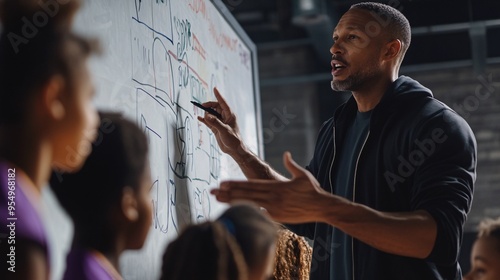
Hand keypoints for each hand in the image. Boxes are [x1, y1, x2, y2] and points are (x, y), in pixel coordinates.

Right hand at [197, 88, 243, 156]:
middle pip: (215, 107)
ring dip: (206, 113)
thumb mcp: (224, 130)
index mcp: (229, 115)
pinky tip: (199, 118)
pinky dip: (204, 119)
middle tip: (202, 106)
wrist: (234, 149)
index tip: (215, 88)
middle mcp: (224, 117)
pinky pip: (209, 121)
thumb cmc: (233, 139)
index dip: (218, 95)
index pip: (223, 102)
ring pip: (211, 114)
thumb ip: (215, 123)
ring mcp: (220, 122)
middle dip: (209, 106)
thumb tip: (207, 115)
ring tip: (202, 115)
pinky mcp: (216, 128)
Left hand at [211, 152, 332, 223]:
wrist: (322, 207)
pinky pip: (259, 214)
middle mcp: (272, 197)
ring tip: (218, 200)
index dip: (234, 184)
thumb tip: (286, 154)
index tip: (222, 183)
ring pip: (249, 205)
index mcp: (275, 186)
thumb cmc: (313, 190)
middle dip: (227, 193)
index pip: (250, 185)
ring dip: (232, 202)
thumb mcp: (303, 174)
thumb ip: (291, 164)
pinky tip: (235, 212)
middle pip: (245, 195)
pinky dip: (247, 213)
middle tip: (212, 191)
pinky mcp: (277, 218)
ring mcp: (274, 208)